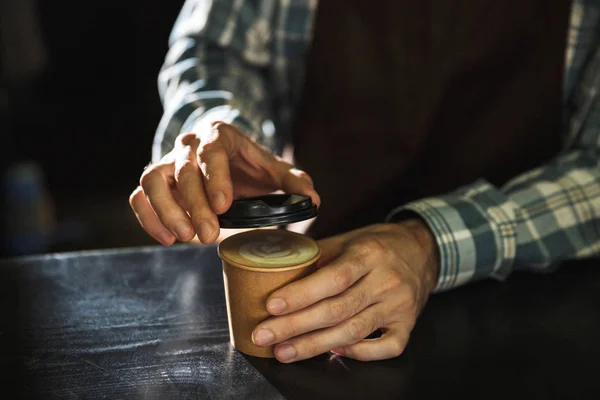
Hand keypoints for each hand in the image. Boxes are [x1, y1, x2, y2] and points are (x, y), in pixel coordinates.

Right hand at [129, 122, 319, 244]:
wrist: (223, 156)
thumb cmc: (249, 164)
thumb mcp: (273, 169)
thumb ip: (292, 181)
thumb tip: (313, 200)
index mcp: (219, 136)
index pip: (212, 151)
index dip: (215, 178)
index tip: (223, 206)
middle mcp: (188, 145)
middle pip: (183, 170)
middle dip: (194, 205)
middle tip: (208, 235)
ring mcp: (168, 162)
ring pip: (152, 180)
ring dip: (165, 210)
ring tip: (184, 237)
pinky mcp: (155, 182)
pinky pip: (140, 196)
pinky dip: (148, 217)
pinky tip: (167, 239)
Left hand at [251, 220, 439, 361]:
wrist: (422, 251)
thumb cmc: (379, 244)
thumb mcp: (349, 238)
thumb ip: (318, 254)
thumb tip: (278, 268)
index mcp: (369, 254)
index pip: (333, 278)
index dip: (301, 294)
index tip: (272, 305)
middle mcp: (386, 280)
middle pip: (338, 309)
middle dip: (296, 326)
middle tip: (265, 335)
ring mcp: (399, 306)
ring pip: (354, 331)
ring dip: (315, 345)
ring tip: (284, 351)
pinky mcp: (408, 325)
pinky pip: (385, 348)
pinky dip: (357, 353)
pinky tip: (332, 351)